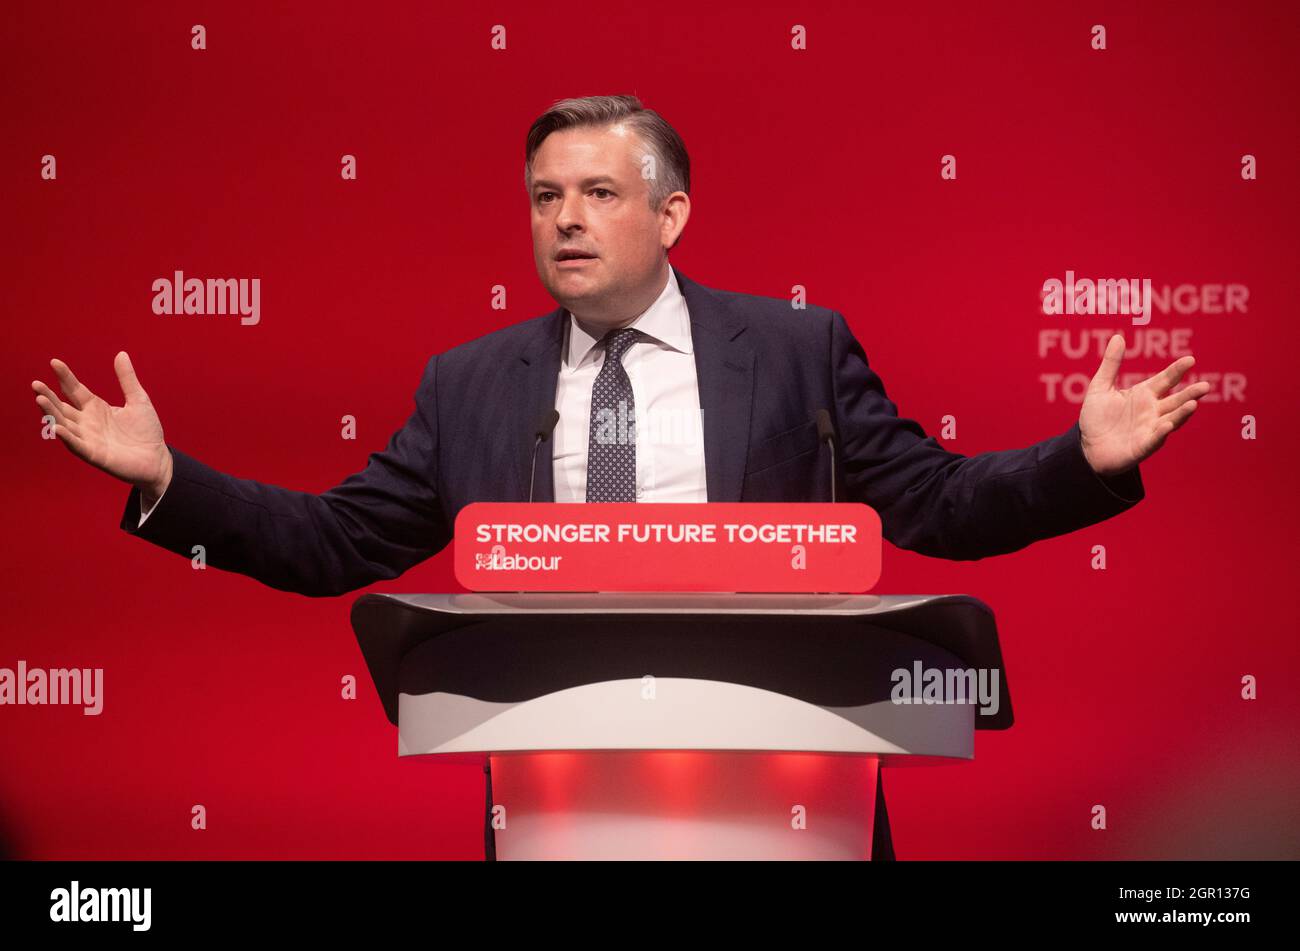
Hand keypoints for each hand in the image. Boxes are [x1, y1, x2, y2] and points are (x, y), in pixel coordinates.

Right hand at [32, 352, 172, 497]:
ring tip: (40, 400)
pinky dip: (67, 437)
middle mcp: (87, 422)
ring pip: (64, 424)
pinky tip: (57, 427)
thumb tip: (121, 354)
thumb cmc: (146, 431)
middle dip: (48, 396)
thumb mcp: (138, 400)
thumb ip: (127, 379)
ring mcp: (89, 438)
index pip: (74, 390)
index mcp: (95, 408)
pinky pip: (77, 445)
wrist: (157, 458)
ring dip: (52, 413)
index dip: (65, 377)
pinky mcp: (95, 454)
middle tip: (36, 384)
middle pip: (62, 407)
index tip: (54, 362)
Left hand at [1079, 334, 1209, 476]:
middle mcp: (1152, 411)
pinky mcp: (1142, 447)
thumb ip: (1111, 364)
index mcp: (1144, 394)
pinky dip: (1161, 432)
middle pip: (1175, 400)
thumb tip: (1118, 336)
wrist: (1086, 447)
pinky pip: (1154, 439)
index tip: (1190, 360)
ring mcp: (1150, 429)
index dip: (1177, 371)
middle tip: (1205, 386)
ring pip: (1171, 419)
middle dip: (1190, 394)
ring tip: (1193, 404)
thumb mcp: (1100, 387)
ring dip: (1182, 413)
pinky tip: (1168, 424)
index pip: (1165, 380)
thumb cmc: (1096, 418)